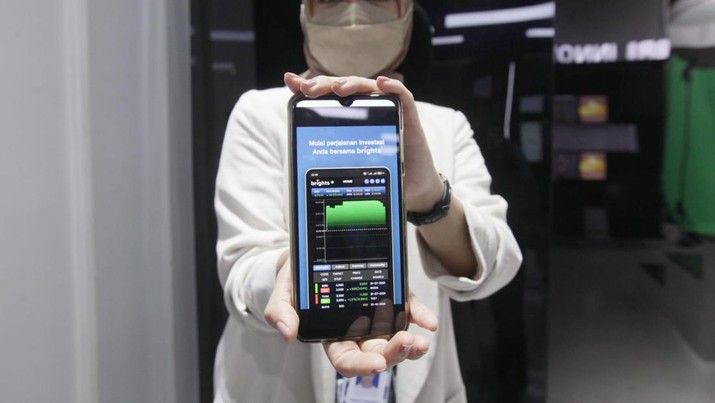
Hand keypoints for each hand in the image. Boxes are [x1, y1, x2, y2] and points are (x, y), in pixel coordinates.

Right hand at [264, 257, 437, 376]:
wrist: (310, 252)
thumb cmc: (296, 278)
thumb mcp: (282, 291)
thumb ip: (280, 311)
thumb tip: (286, 334)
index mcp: (332, 336)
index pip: (347, 360)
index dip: (362, 366)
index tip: (376, 364)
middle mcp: (357, 330)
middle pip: (377, 353)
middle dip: (394, 353)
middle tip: (407, 343)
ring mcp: (377, 315)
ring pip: (396, 337)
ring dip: (411, 344)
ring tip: (421, 342)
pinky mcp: (391, 296)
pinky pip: (408, 310)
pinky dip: (421, 317)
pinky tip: (429, 323)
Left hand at [284, 73, 444, 212]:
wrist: (413, 189)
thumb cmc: (380, 176)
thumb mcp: (351, 170)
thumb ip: (331, 168)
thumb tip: (299, 180)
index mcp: (350, 119)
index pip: (327, 97)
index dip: (310, 86)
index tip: (291, 82)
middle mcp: (367, 110)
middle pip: (344, 88)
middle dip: (324, 85)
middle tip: (309, 90)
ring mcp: (388, 111)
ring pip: (368, 87)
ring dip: (352, 83)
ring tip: (338, 88)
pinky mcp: (409, 117)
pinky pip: (402, 96)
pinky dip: (393, 87)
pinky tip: (381, 83)